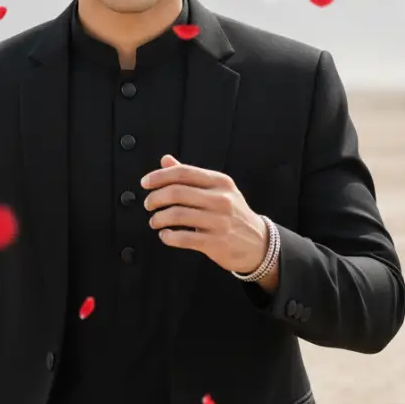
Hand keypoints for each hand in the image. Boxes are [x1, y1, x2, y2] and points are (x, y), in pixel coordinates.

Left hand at [141, 155, 267, 274]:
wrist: (259, 243)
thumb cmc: (233, 214)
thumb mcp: (218, 189)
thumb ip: (191, 176)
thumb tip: (166, 160)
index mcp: (220, 182)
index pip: (183, 173)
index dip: (159, 176)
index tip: (145, 183)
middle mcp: (221, 199)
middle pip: (176, 193)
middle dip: (155, 198)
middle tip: (148, 204)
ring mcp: (219, 221)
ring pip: (177, 215)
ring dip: (159, 218)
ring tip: (155, 221)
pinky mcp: (216, 242)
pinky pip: (183, 237)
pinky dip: (168, 236)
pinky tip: (166, 235)